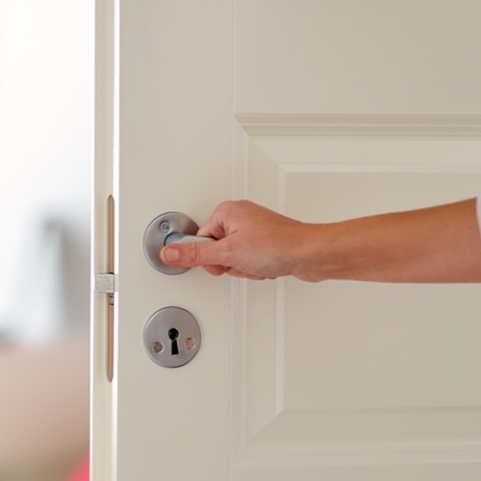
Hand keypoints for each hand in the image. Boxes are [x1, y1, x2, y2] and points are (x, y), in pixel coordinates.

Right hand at [159, 200, 317, 280]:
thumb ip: (194, 254)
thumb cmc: (278, 245)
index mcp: (226, 211)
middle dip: (228, 264)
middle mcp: (239, 217)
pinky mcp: (264, 243)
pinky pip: (247, 262)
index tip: (221, 260)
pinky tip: (265, 266)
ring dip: (243, 268)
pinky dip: (255, 268)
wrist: (310, 255)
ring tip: (257, 263)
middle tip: (241, 262)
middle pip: (215, 251)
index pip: (199, 240)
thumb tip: (169, 252)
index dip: (208, 257)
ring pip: (232, 259)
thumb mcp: (227, 253)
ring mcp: (253, 230)